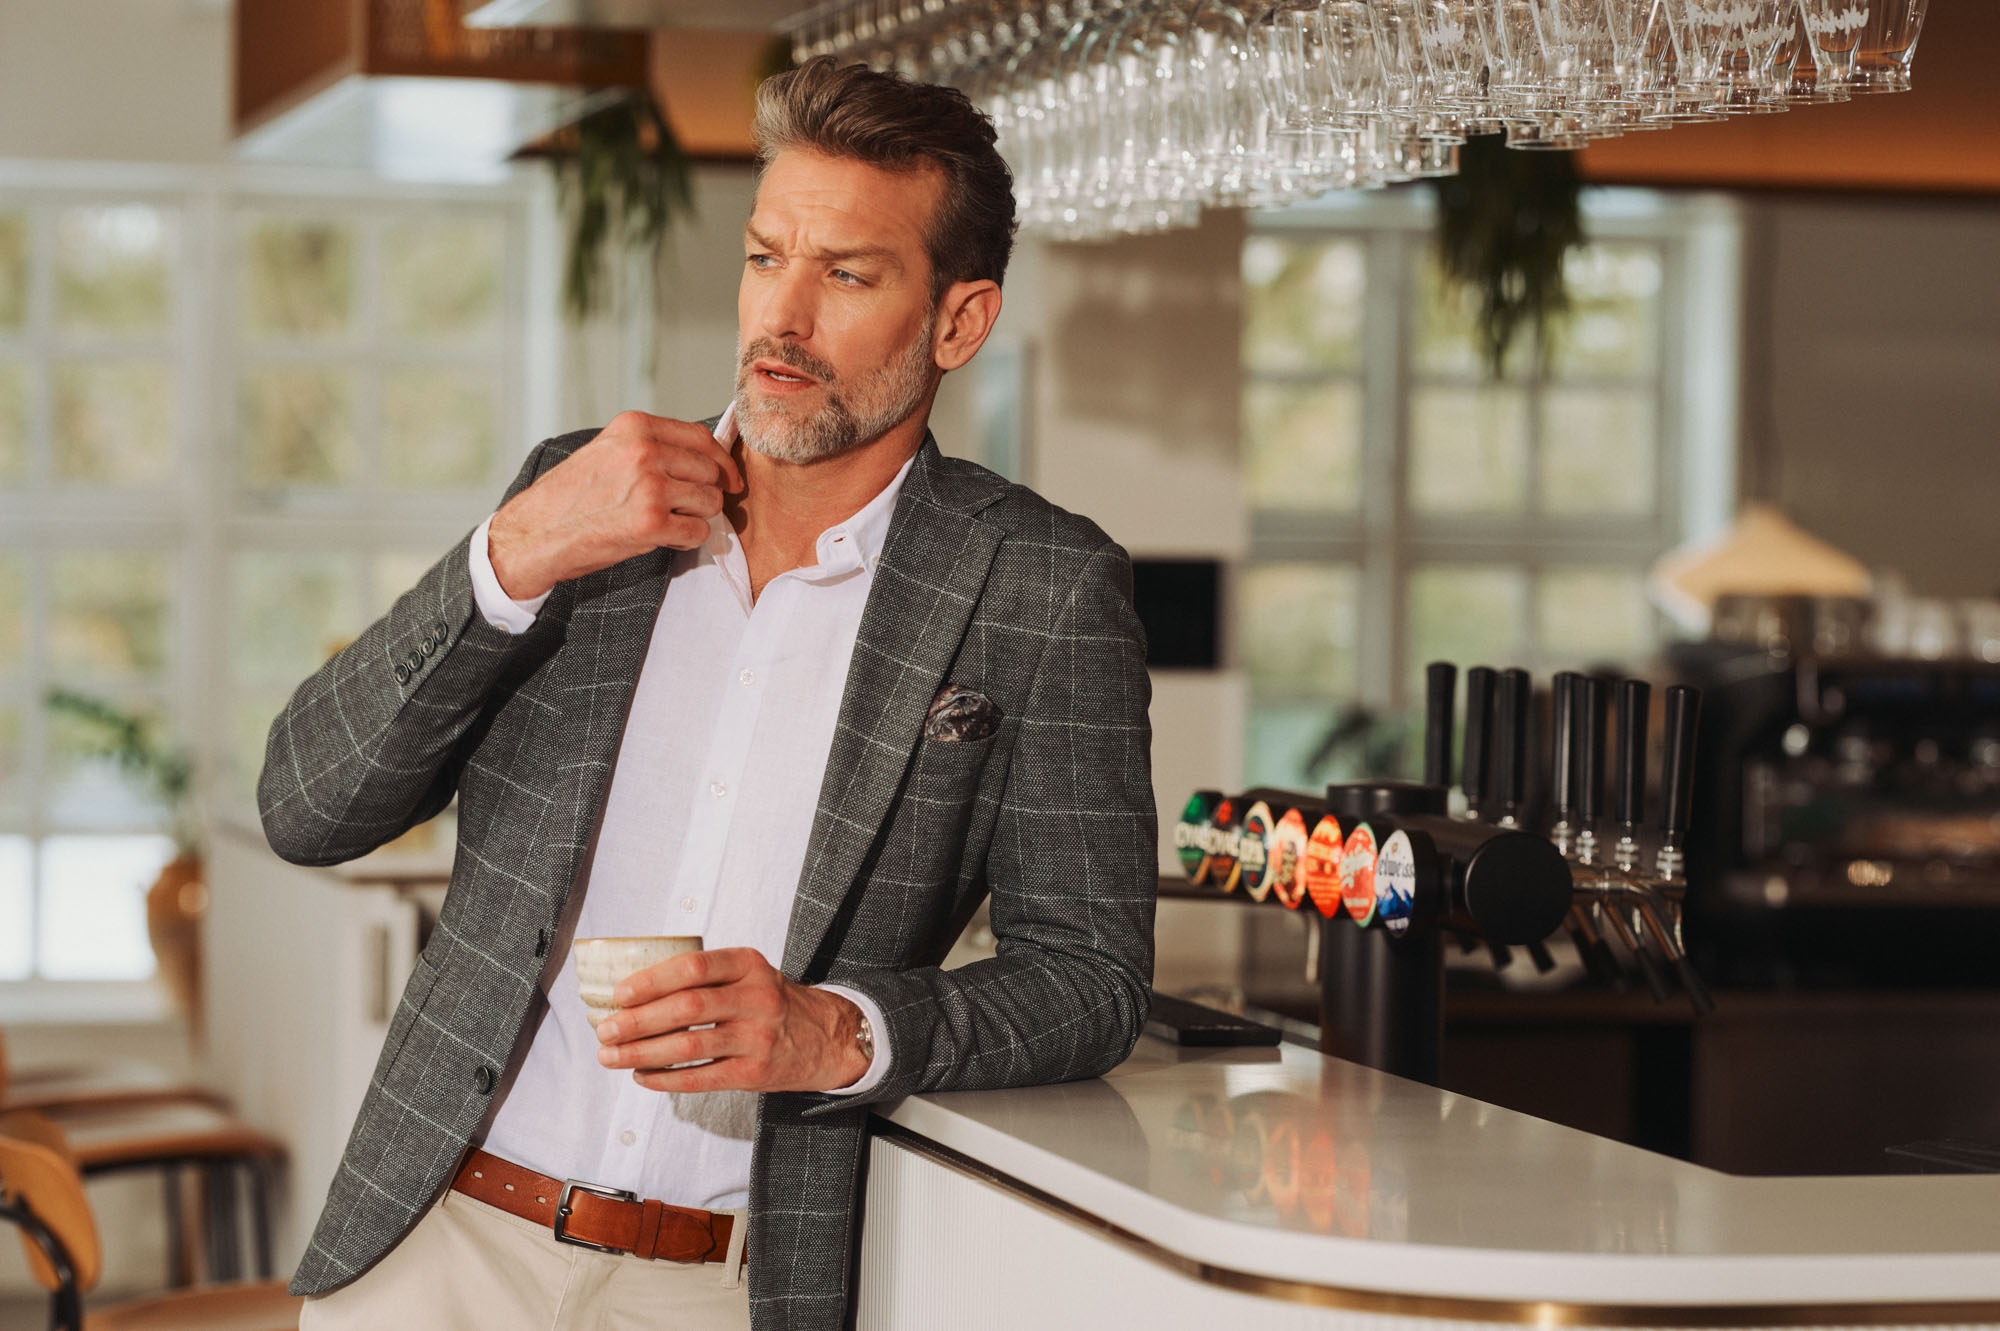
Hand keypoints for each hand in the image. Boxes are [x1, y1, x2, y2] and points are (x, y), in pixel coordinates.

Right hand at [488, 411, 744, 599]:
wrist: (535, 533)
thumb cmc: (572, 497)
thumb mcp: (608, 452)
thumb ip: (650, 447)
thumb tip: (704, 458)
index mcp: (634, 427)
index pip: (702, 437)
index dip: (721, 462)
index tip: (728, 479)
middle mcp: (643, 450)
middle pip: (710, 471)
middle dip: (708, 493)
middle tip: (690, 509)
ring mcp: (649, 485)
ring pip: (710, 502)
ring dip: (697, 518)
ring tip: (670, 523)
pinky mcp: (650, 522)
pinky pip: (697, 531)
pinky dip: (687, 540)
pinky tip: (665, 539)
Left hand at [593, 947, 870, 1093]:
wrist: (827, 1038)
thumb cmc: (773, 1002)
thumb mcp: (750, 974)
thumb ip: (706, 978)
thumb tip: (634, 994)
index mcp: (750, 965)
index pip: (694, 967)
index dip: (651, 980)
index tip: (619, 994)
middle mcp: (757, 998)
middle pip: (686, 1008)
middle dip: (637, 1020)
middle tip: (605, 1030)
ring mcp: (757, 1038)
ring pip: (688, 1047)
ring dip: (641, 1053)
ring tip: (611, 1057)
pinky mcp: (755, 1074)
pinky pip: (699, 1079)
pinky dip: (664, 1080)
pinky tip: (642, 1076)